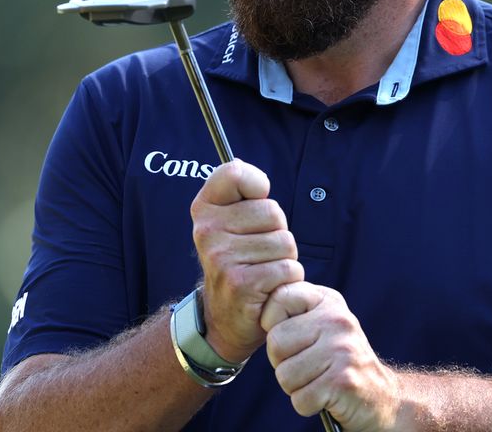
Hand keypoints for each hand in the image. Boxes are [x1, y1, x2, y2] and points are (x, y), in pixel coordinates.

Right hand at [190, 160, 304, 362]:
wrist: (224, 319)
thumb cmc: (238, 263)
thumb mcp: (230, 224)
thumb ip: (241, 196)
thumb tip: (253, 176)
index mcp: (204, 209)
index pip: (234, 172)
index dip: (256, 184)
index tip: (256, 200)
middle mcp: (206, 230)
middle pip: (272, 211)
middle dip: (277, 233)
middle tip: (260, 253)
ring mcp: (221, 257)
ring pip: (284, 242)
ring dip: (284, 259)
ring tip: (264, 271)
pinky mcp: (241, 283)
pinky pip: (288, 269)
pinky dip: (288, 281)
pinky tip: (269, 289)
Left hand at [261, 282, 401, 431]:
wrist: (380, 396)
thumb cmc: (338, 360)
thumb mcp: (322, 323)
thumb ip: (295, 310)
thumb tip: (258, 304)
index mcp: (328, 300)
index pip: (279, 297)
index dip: (272, 323)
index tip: (291, 338)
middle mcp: (337, 320)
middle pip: (275, 342)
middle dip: (282, 363)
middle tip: (306, 366)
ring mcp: (342, 350)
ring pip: (284, 375)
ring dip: (296, 387)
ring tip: (317, 381)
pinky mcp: (343, 381)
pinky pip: (299, 399)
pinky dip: (307, 404)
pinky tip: (325, 396)